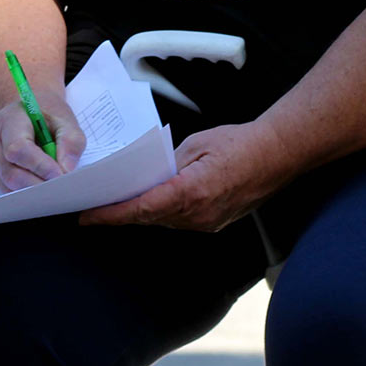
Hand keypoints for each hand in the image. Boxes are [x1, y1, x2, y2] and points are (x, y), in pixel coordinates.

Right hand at [0, 88, 84, 190]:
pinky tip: (39, 186)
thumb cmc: (45, 119)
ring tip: (51, 187)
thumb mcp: (65, 121)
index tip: (60, 175)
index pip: (18, 148)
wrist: (26, 115)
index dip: (39, 165)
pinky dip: (24, 192)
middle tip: (59, 187)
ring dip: (32, 190)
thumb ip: (71, 141)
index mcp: (10, 120)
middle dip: (37, 184)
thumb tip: (66, 169)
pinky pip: (6, 189)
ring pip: (7, 185)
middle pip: (10, 172)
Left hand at [80, 119, 291, 230]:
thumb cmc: (238, 143)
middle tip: (91, 206)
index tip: (87, 216)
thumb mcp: (194, 145)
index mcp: (191, 192)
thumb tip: (145, 176)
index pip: (141, 209)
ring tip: (114, 200)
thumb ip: (166, 163)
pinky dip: (160, 211)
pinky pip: (179, 219)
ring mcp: (207, 223)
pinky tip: (147, 198)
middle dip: (119, 213)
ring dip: (139, 212)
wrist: (277, 155)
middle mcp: (198, 215)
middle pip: (148, 218)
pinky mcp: (214, 223)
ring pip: (163, 220)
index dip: (111, 215)